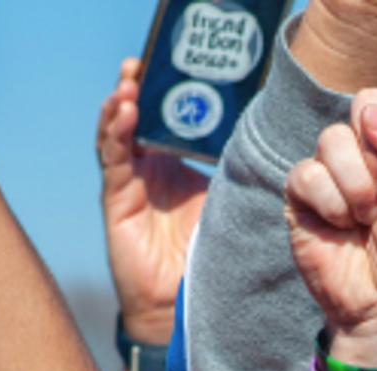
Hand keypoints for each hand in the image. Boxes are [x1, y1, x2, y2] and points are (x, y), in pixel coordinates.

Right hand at [97, 59, 209, 346]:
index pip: (162, 120)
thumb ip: (232, 170)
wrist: (183, 301)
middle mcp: (146, 169)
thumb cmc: (205, 252)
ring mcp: (128, 183)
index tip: (166, 67)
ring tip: (128, 83)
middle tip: (138, 63)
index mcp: (171, 165)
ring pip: (117, 134)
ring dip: (120, 106)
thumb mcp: (224, 200)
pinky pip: (113, 161)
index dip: (161, 94)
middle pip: (134, 119)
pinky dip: (116, 135)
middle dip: (134, 89)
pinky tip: (123, 114)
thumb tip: (263, 136)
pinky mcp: (116, 201)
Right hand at [283, 0, 376, 360]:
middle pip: (363, 99)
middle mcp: (375, 140)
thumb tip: (372, 111)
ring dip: (357, 187)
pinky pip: (309, 173)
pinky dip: (331, 203)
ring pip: (334, 140)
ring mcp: (337, 163)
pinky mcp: (305, 188)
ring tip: (370, 218)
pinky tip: (342, 226)